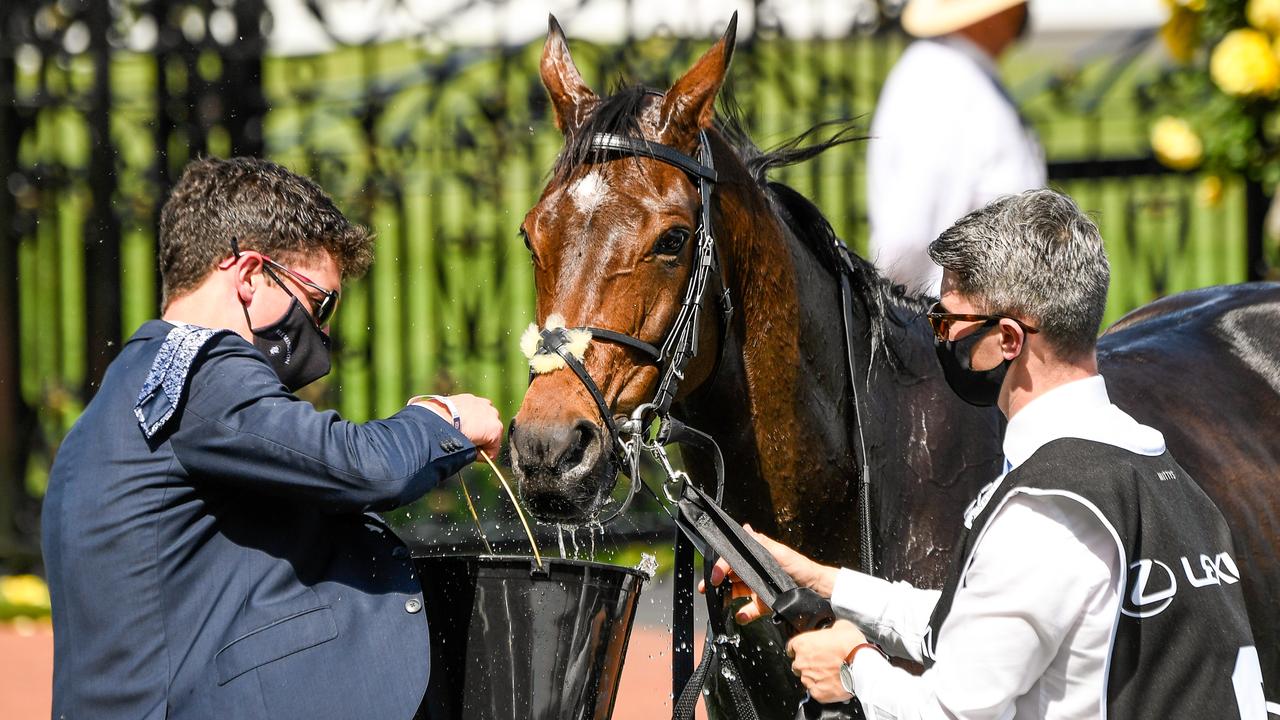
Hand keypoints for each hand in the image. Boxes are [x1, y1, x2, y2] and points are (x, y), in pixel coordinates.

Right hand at [413, 393, 502, 458]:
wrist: (440, 419)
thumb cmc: (434, 419)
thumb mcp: (444, 416)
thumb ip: (452, 421)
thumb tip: (445, 432)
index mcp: (470, 400)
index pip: (478, 415)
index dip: (471, 429)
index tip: (461, 435)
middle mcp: (484, 405)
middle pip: (488, 425)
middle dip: (479, 436)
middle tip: (464, 443)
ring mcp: (492, 417)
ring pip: (491, 439)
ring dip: (481, 445)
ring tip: (464, 448)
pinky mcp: (495, 430)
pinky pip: (491, 451)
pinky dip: (481, 456)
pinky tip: (468, 452)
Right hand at [698, 526, 835, 623]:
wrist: (818, 592)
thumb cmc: (801, 568)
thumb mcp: (780, 554)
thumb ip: (760, 544)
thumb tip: (745, 528)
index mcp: (756, 556)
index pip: (732, 559)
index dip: (720, 566)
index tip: (714, 576)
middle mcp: (755, 571)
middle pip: (730, 575)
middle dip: (716, 582)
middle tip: (706, 588)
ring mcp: (758, 588)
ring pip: (735, 592)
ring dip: (725, 598)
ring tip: (720, 603)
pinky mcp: (764, 604)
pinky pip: (748, 609)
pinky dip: (743, 613)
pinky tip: (742, 615)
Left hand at [786, 619, 865, 703]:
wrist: (862, 666)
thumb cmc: (852, 646)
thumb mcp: (841, 626)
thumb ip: (830, 630)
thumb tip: (833, 631)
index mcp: (803, 643)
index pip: (791, 647)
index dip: (800, 649)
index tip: (807, 651)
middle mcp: (802, 662)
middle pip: (798, 664)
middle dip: (808, 664)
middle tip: (823, 663)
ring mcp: (808, 679)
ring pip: (806, 679)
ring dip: (815, 677)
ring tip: (831, 674)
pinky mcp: (818, 693)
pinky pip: (815, 691)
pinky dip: (822, 689)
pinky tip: (832, 683)